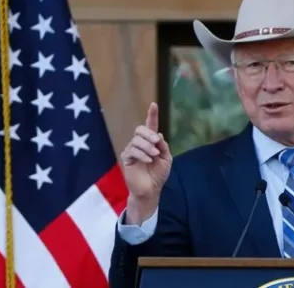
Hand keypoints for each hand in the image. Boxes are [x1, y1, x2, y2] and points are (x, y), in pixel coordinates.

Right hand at [121, 102, 171, 222]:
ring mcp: (132, 150)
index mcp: (151, 142)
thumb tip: (157, 134)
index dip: (152, 115)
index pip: (150, 125)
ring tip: (154, 155)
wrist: (151, 189)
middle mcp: (140, 144)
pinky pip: (132, 151)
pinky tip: (148, 160)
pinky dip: (142, 154)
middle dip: (149, 134)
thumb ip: (163, 146)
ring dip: (147, 146)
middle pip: (140, 129)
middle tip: (156, 143)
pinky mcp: (127, 159)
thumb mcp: (166, 159)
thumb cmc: (158, 174)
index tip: (154, 104)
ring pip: (136, 140)